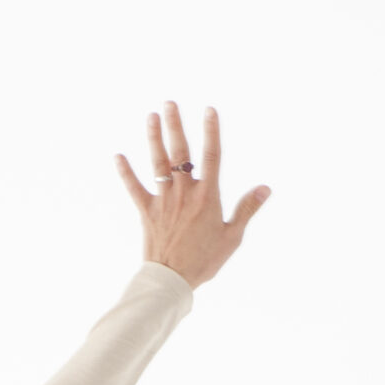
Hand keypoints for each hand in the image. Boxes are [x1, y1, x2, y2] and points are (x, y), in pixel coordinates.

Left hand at [114, 102, 271, 289]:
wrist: (172, 281)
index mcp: (207, 196)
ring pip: (158, 164)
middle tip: (170, 103)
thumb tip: (265, 188)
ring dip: (154, 138)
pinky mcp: (147, 213)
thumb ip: (247, 209)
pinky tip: (118, 156)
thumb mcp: (232, 236)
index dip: (211, 131)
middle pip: (180, 153)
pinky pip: (135, 189)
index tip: (210, 109)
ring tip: (151, 116)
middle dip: (176, 125)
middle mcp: (184, 193)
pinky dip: (126, 173)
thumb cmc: (204, 261)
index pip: (212, 156)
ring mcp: (164, 201)